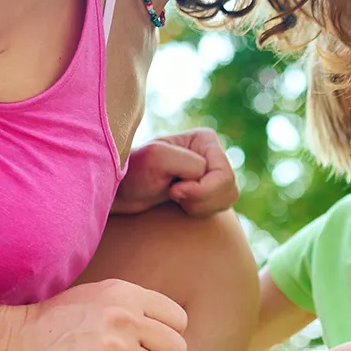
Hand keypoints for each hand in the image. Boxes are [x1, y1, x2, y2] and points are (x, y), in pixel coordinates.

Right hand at [0, 279, 188, 350]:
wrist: (9, 343)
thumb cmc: (57, 324)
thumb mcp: (99, 298)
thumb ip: (136, 308)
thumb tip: (175, 330)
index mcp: (126, 294)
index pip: (179, 320)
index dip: (164, 336)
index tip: (144, 343)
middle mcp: (124, 318)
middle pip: (176, 350)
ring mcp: (113, 349)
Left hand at [114, 129, 239, 216]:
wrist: (121, 191)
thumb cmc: (133, 172)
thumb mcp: (156, 158)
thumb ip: (188, 163)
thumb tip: (205, 176)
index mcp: (205, 139)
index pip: (223, 175)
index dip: (201, 189)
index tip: (172, 190)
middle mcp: (213, 153)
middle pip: (228, 188)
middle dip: (201, 199)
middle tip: (173, 194)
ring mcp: (212, 172)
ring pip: (226, 199)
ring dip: (200, 206)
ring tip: (175, 198)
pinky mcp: (209, 189)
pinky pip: (219, 208)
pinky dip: (200, 211)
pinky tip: (181, 203)